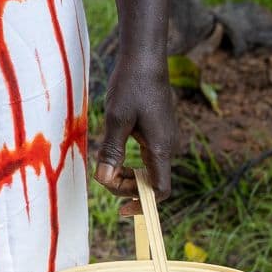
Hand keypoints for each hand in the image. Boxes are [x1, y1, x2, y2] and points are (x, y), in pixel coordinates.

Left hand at [93, 50, 180, 200]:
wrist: (145, 60)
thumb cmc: (131, 87)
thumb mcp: (116, 119)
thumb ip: (112, 151)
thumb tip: (105, 180)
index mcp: (161, 148)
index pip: (159, 191)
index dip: (141, 204)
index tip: (121, 210)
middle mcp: (168, 147)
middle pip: (152, 183)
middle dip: (127, 187)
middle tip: (103, 177)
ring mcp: (166, 139)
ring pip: (149, 170)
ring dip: (129, 175)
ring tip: (107, 166)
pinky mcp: (160, 131)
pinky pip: (148, 157)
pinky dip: (132, 162)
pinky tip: (115, 153)